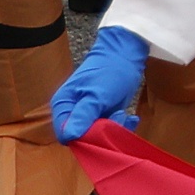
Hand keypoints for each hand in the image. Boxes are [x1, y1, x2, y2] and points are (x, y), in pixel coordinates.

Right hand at [52, 26, 148, 142]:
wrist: (126, 55)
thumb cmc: (109, 72)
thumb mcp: (97, 95)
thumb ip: (83, 116)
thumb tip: (69, 137)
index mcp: (63, 106)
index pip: (65, 134)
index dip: (82, 138)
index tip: (100, 131)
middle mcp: (72, 112)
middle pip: (82, 137)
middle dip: (102, 133)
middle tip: (117, 118)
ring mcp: (88, 114)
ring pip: (98, 135)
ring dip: (115, 129)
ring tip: (124, 114)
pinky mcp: (103, 114)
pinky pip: (110, 129)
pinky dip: (122, 126)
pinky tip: (131, 117)